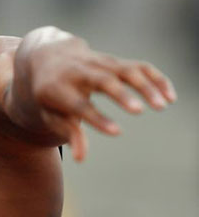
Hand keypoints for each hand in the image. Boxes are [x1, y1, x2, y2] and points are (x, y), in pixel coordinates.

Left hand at [8, 27, 176, 161]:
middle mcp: (77, 71)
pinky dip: (155, 78)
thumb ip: (68, 133)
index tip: (117, 132)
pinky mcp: (113, 60)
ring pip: (124, 70)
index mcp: (56, 88)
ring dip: (144, 85)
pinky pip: (137, 66)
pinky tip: (170, 96)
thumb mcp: (51, 114)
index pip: (78, 104)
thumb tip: (80, 159)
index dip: (96, 118)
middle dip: (120, 94)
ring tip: (163, 105)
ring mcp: (97, 62)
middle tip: (139, 111)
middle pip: (101, 80)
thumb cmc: (50, 95)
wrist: (46, 58)